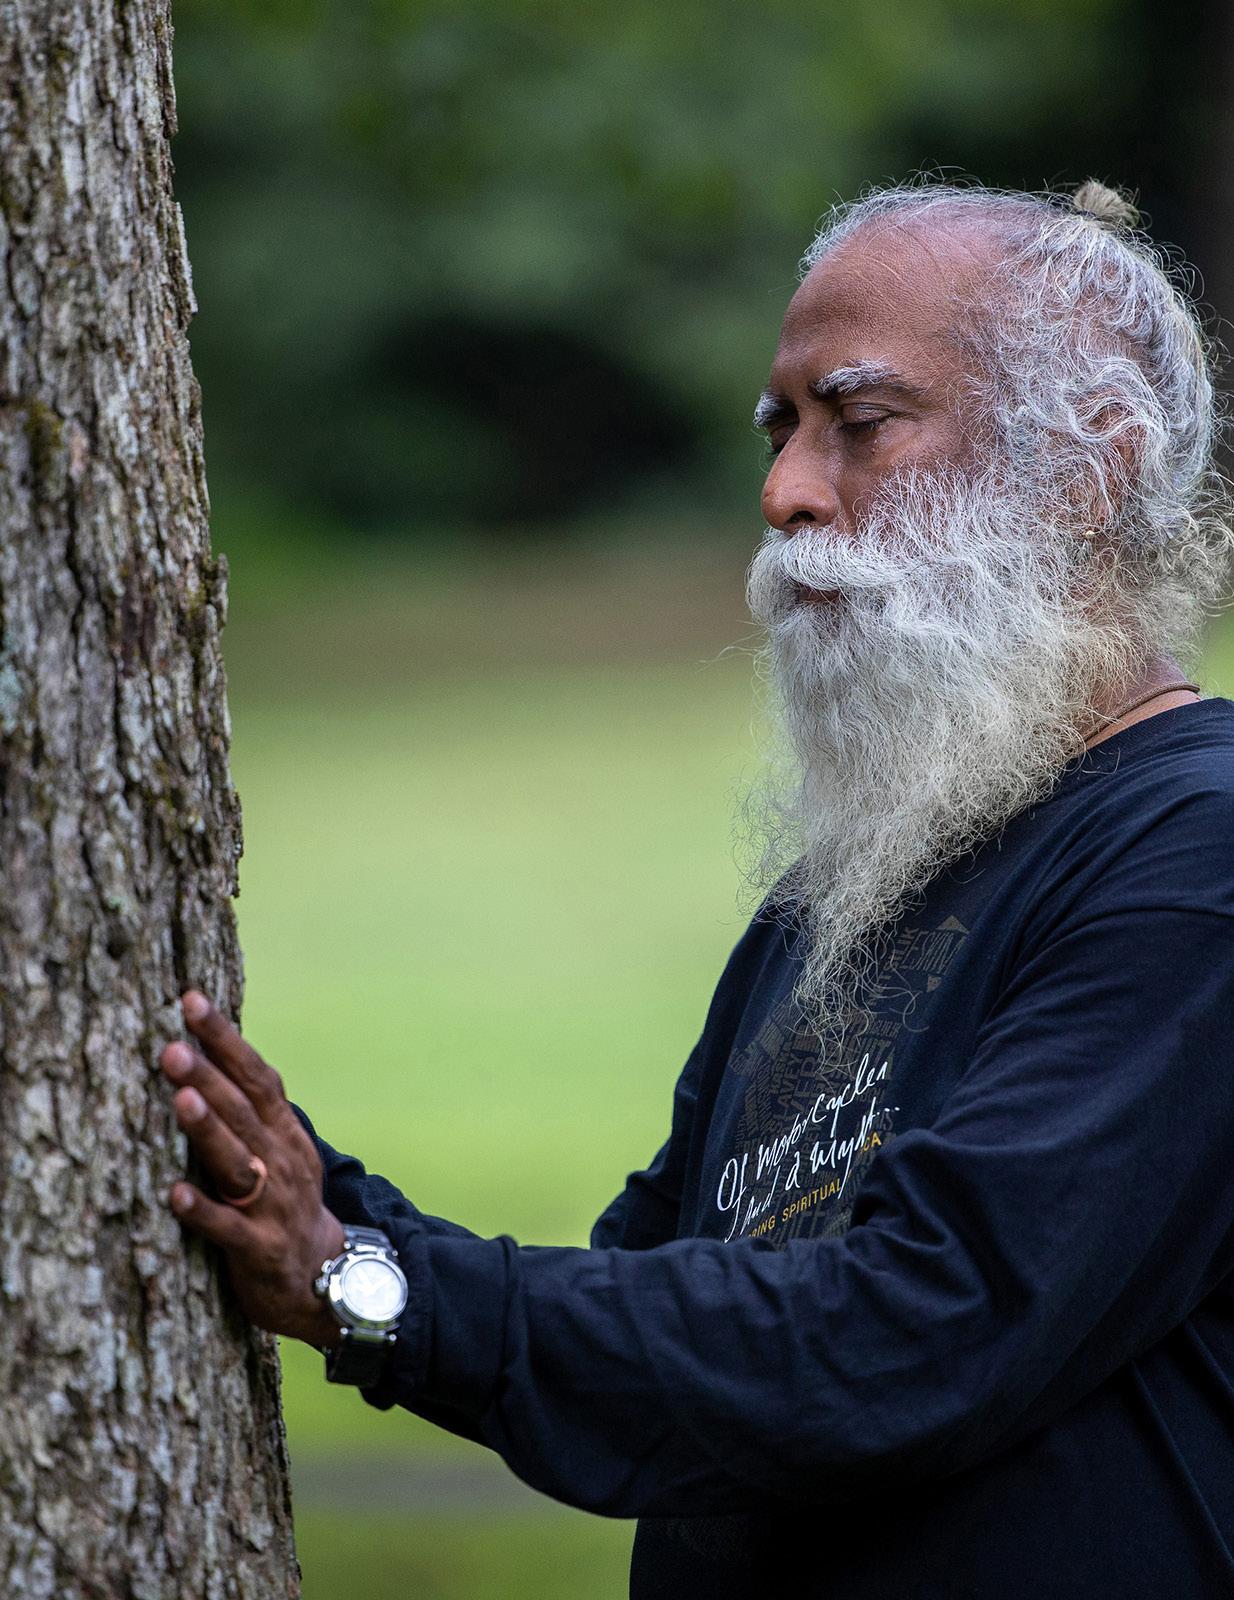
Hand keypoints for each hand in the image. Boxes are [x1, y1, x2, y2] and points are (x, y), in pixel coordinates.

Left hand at [160, 990, 345, 1347]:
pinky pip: (227, 1227)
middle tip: (172, 1047)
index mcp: (284, 1132)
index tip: (191, 1002)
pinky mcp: (259, 1248)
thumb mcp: (279, 1151)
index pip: (257, 1074)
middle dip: (208, 1076)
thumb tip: (206, 1051)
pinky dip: (202, 1210)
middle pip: (242, 1111)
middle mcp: (281, 1160)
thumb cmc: (284, 1203)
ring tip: (180, 1100)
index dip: (226, 1038)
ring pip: (237, 1162)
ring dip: (208, 1130)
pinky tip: (173, 1194)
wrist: (325, 1277)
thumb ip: (249, 1111)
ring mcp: (272, 1204)